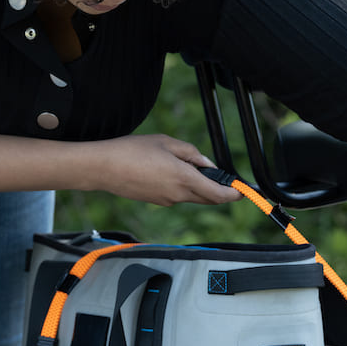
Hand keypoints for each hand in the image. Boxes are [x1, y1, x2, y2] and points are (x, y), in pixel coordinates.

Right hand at [97, 135, 243, 205]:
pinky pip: (178, 196)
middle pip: (208, 199)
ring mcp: (167, 201)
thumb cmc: (132, 151)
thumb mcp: (167, 143)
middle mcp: (178, 195)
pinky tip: (171, 172)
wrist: (103, 168)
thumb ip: (191, 153)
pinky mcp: (157, 202)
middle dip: (220, 192)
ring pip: (193, 197)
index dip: (234, 194)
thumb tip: (207, 164)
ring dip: (199, 187)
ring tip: (190, 167)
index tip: (243, 190)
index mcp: (184, 178)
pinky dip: (183, 187)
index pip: (218, 194)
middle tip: (227, 181)